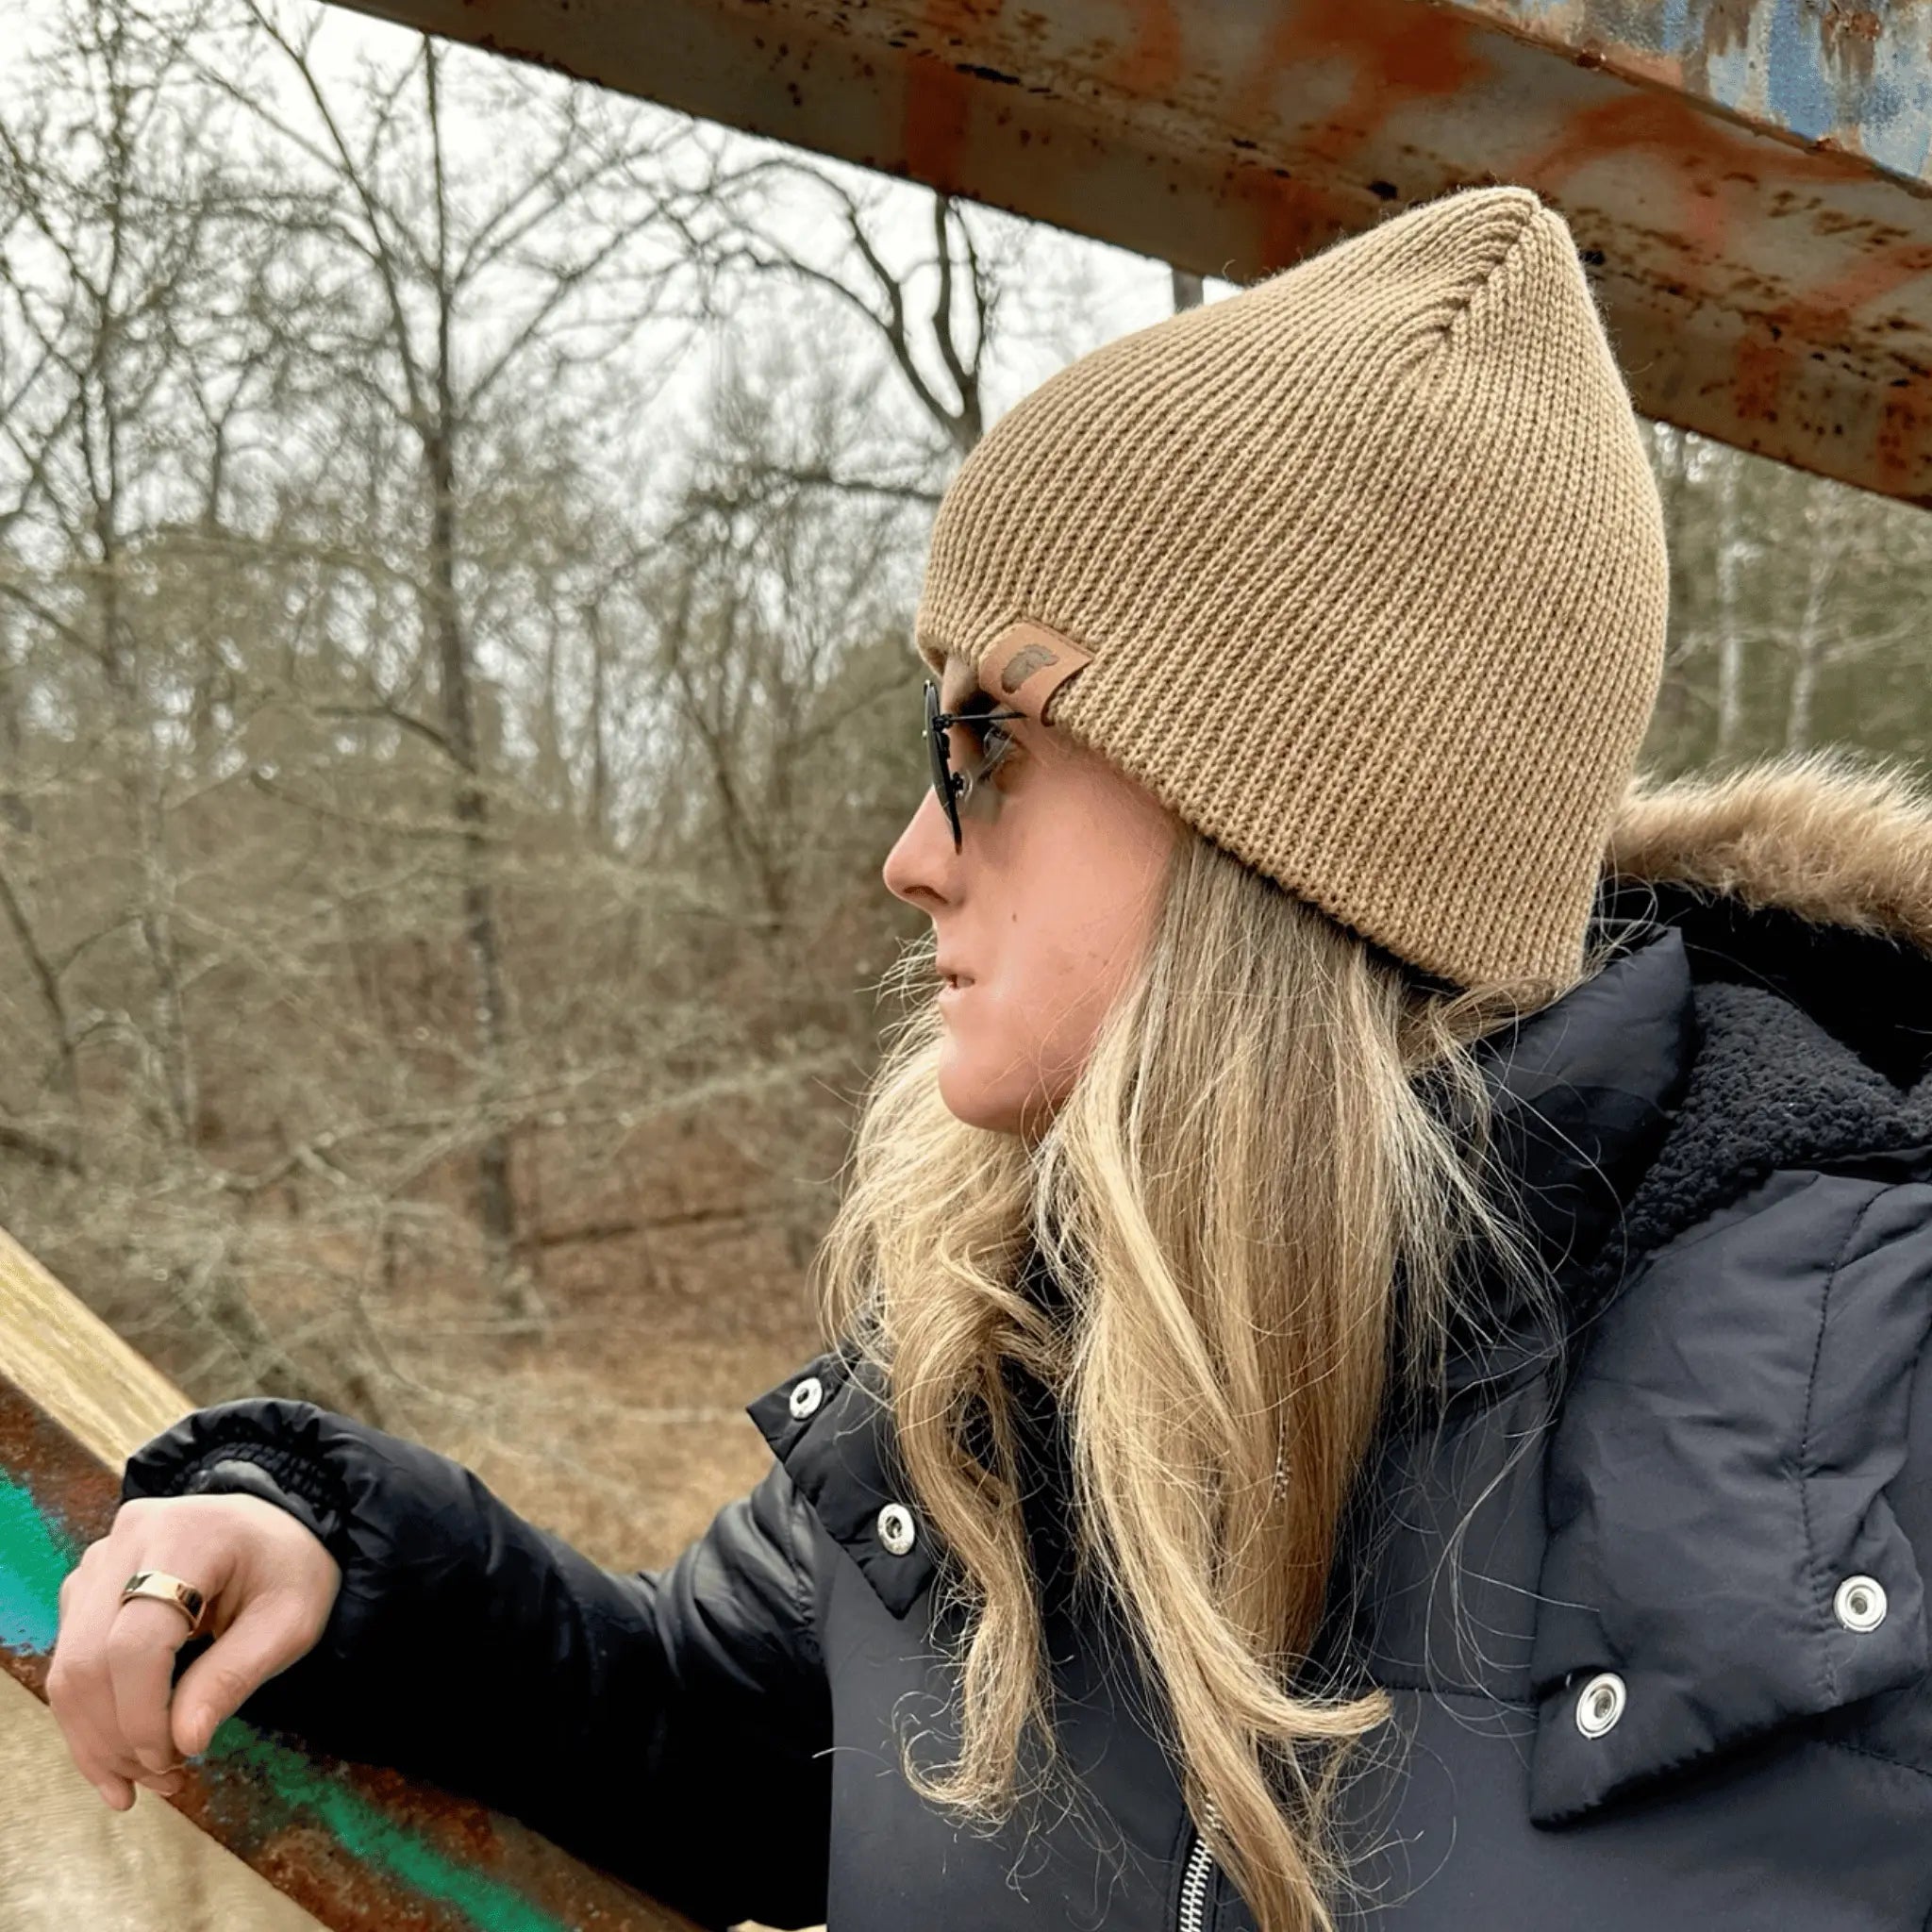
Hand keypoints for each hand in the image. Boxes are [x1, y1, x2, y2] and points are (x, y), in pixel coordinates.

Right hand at [47, 1492, 341, 1808]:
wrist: (276, 1530)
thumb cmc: (290, 1571)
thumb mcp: (289, 1622)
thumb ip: (234, 1676)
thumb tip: (185, 1743)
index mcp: (187, 1536)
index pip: (134, 1643)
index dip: (141, 1715)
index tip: (172, 1761)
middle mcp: (130, 1539)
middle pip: (89, 1659)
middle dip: (115, 1738)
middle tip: (162, 1781)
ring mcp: (102, 1559)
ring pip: (70, 1667)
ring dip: (97, 1737)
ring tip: (144, 1779)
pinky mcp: (88, 1585)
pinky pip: (71, 1660)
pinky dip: (90, 1717)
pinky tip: (122, 1756)